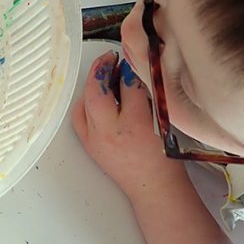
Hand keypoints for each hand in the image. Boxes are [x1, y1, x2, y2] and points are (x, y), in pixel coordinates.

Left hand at [72, 52, 189, 201]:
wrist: (153, 187)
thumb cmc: (163, 157)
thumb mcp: (163, 120)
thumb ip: (149, 94)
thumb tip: (135, 71)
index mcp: (136, 124)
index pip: (128, 84)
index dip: (130, 66)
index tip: (131, 57)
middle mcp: (111, 131)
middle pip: (97, 91)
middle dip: (102, 68)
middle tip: (111, 57)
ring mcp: (96, 140)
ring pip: (85, 102)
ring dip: (92, 83)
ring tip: (103, 72)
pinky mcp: (89, 145)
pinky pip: (79, 117)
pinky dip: (85, 102)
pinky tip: (94, 94)